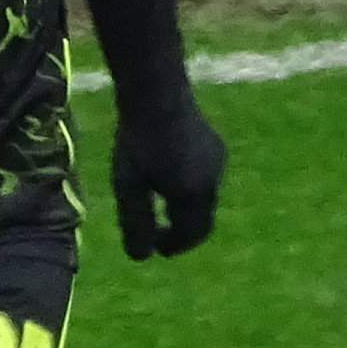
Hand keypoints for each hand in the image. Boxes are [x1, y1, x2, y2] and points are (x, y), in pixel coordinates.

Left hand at [112, 96, 226, 260]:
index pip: (190, 235)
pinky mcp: (214, 144)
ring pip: (204, 197)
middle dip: (182, 230)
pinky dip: (190, 188)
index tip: (153, 246)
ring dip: (185, 208)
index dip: (173, 246)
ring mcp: (217, 160)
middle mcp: (213, 181)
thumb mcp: (129, 186)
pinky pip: (205, 177)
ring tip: (161, 203)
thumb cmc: (138, 140)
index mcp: (195, 196)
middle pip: (201, 219)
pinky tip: (168, 175)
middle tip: (159, 233)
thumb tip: (141, 257)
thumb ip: (135, 223)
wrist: (157, 89)